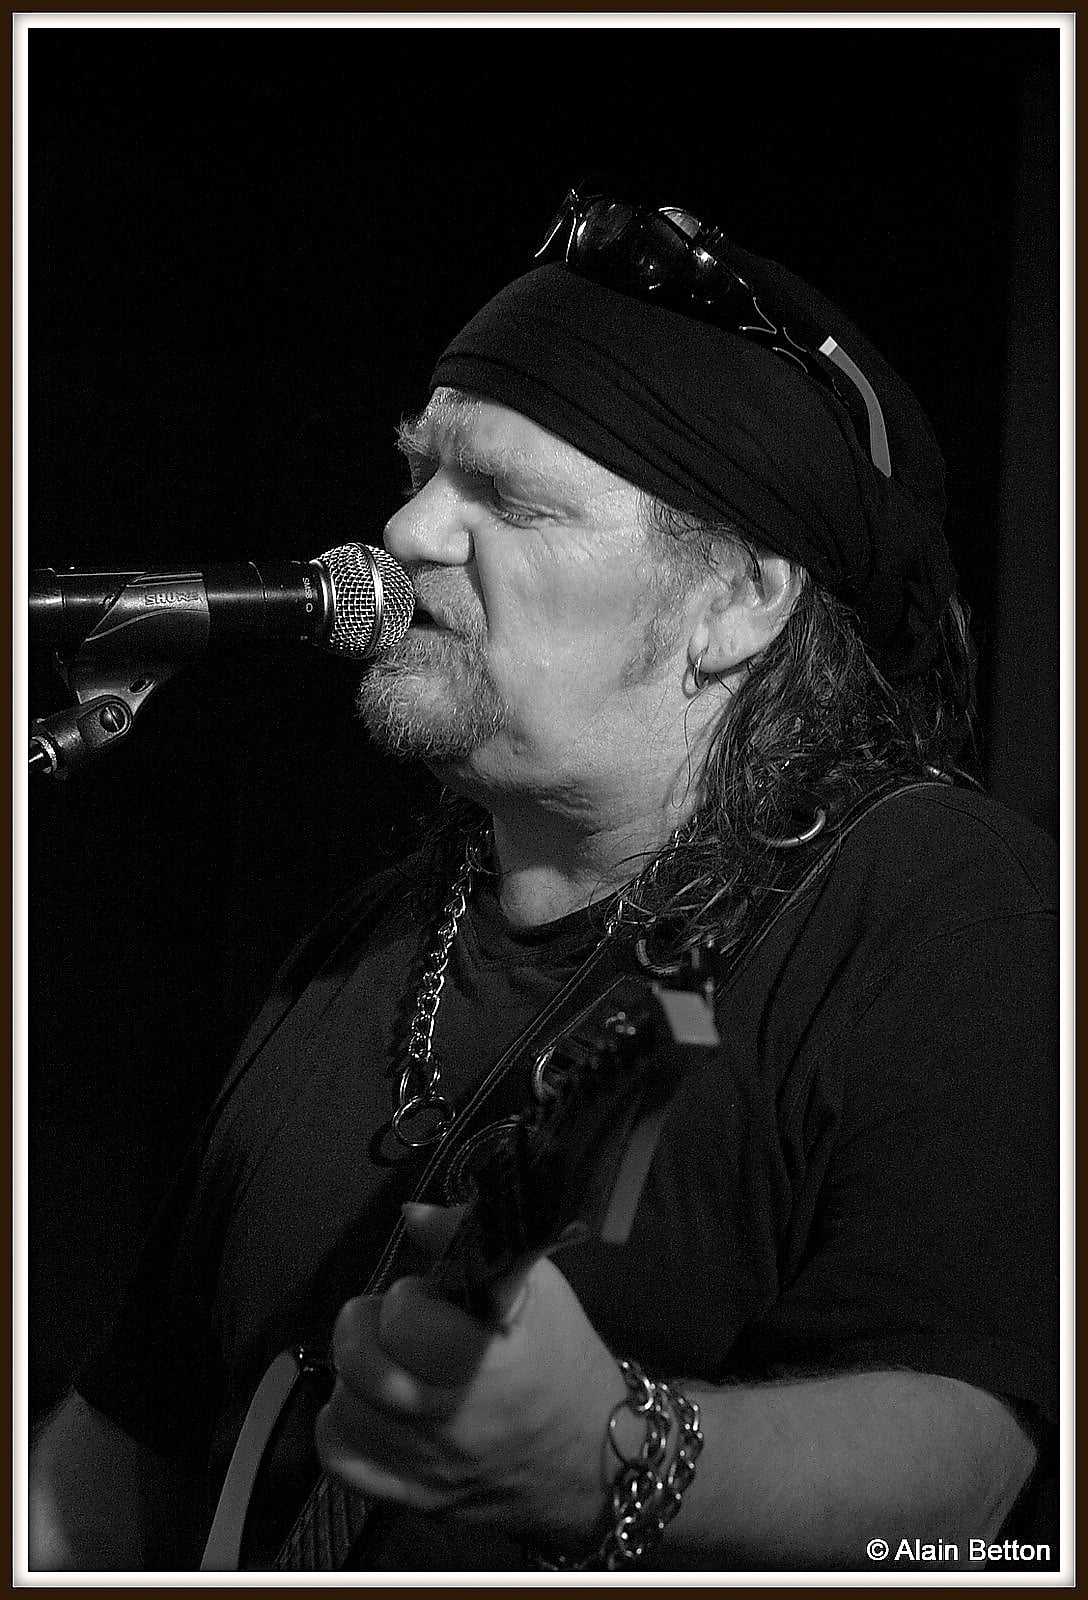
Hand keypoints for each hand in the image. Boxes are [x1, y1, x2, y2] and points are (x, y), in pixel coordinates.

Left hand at [313, 1203, 626, 1544]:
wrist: (594, 1459)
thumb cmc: (564, 1360)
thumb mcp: (538, 1288)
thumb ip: (470, 1240)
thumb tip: (412, 1214)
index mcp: (492, 1362)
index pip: (405, 1323)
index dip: (408, 1298)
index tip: (428, 1298)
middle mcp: (458, 1421)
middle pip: (362, 1367)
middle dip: (365, 1329)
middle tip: (391, 1324)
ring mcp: (432, 1468)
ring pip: (345, 1410)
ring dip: (356, 1376)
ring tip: (388, 1362)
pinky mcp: (415, 1500)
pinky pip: (342, 1463)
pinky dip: (343, 1429)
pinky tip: (370, 1409)